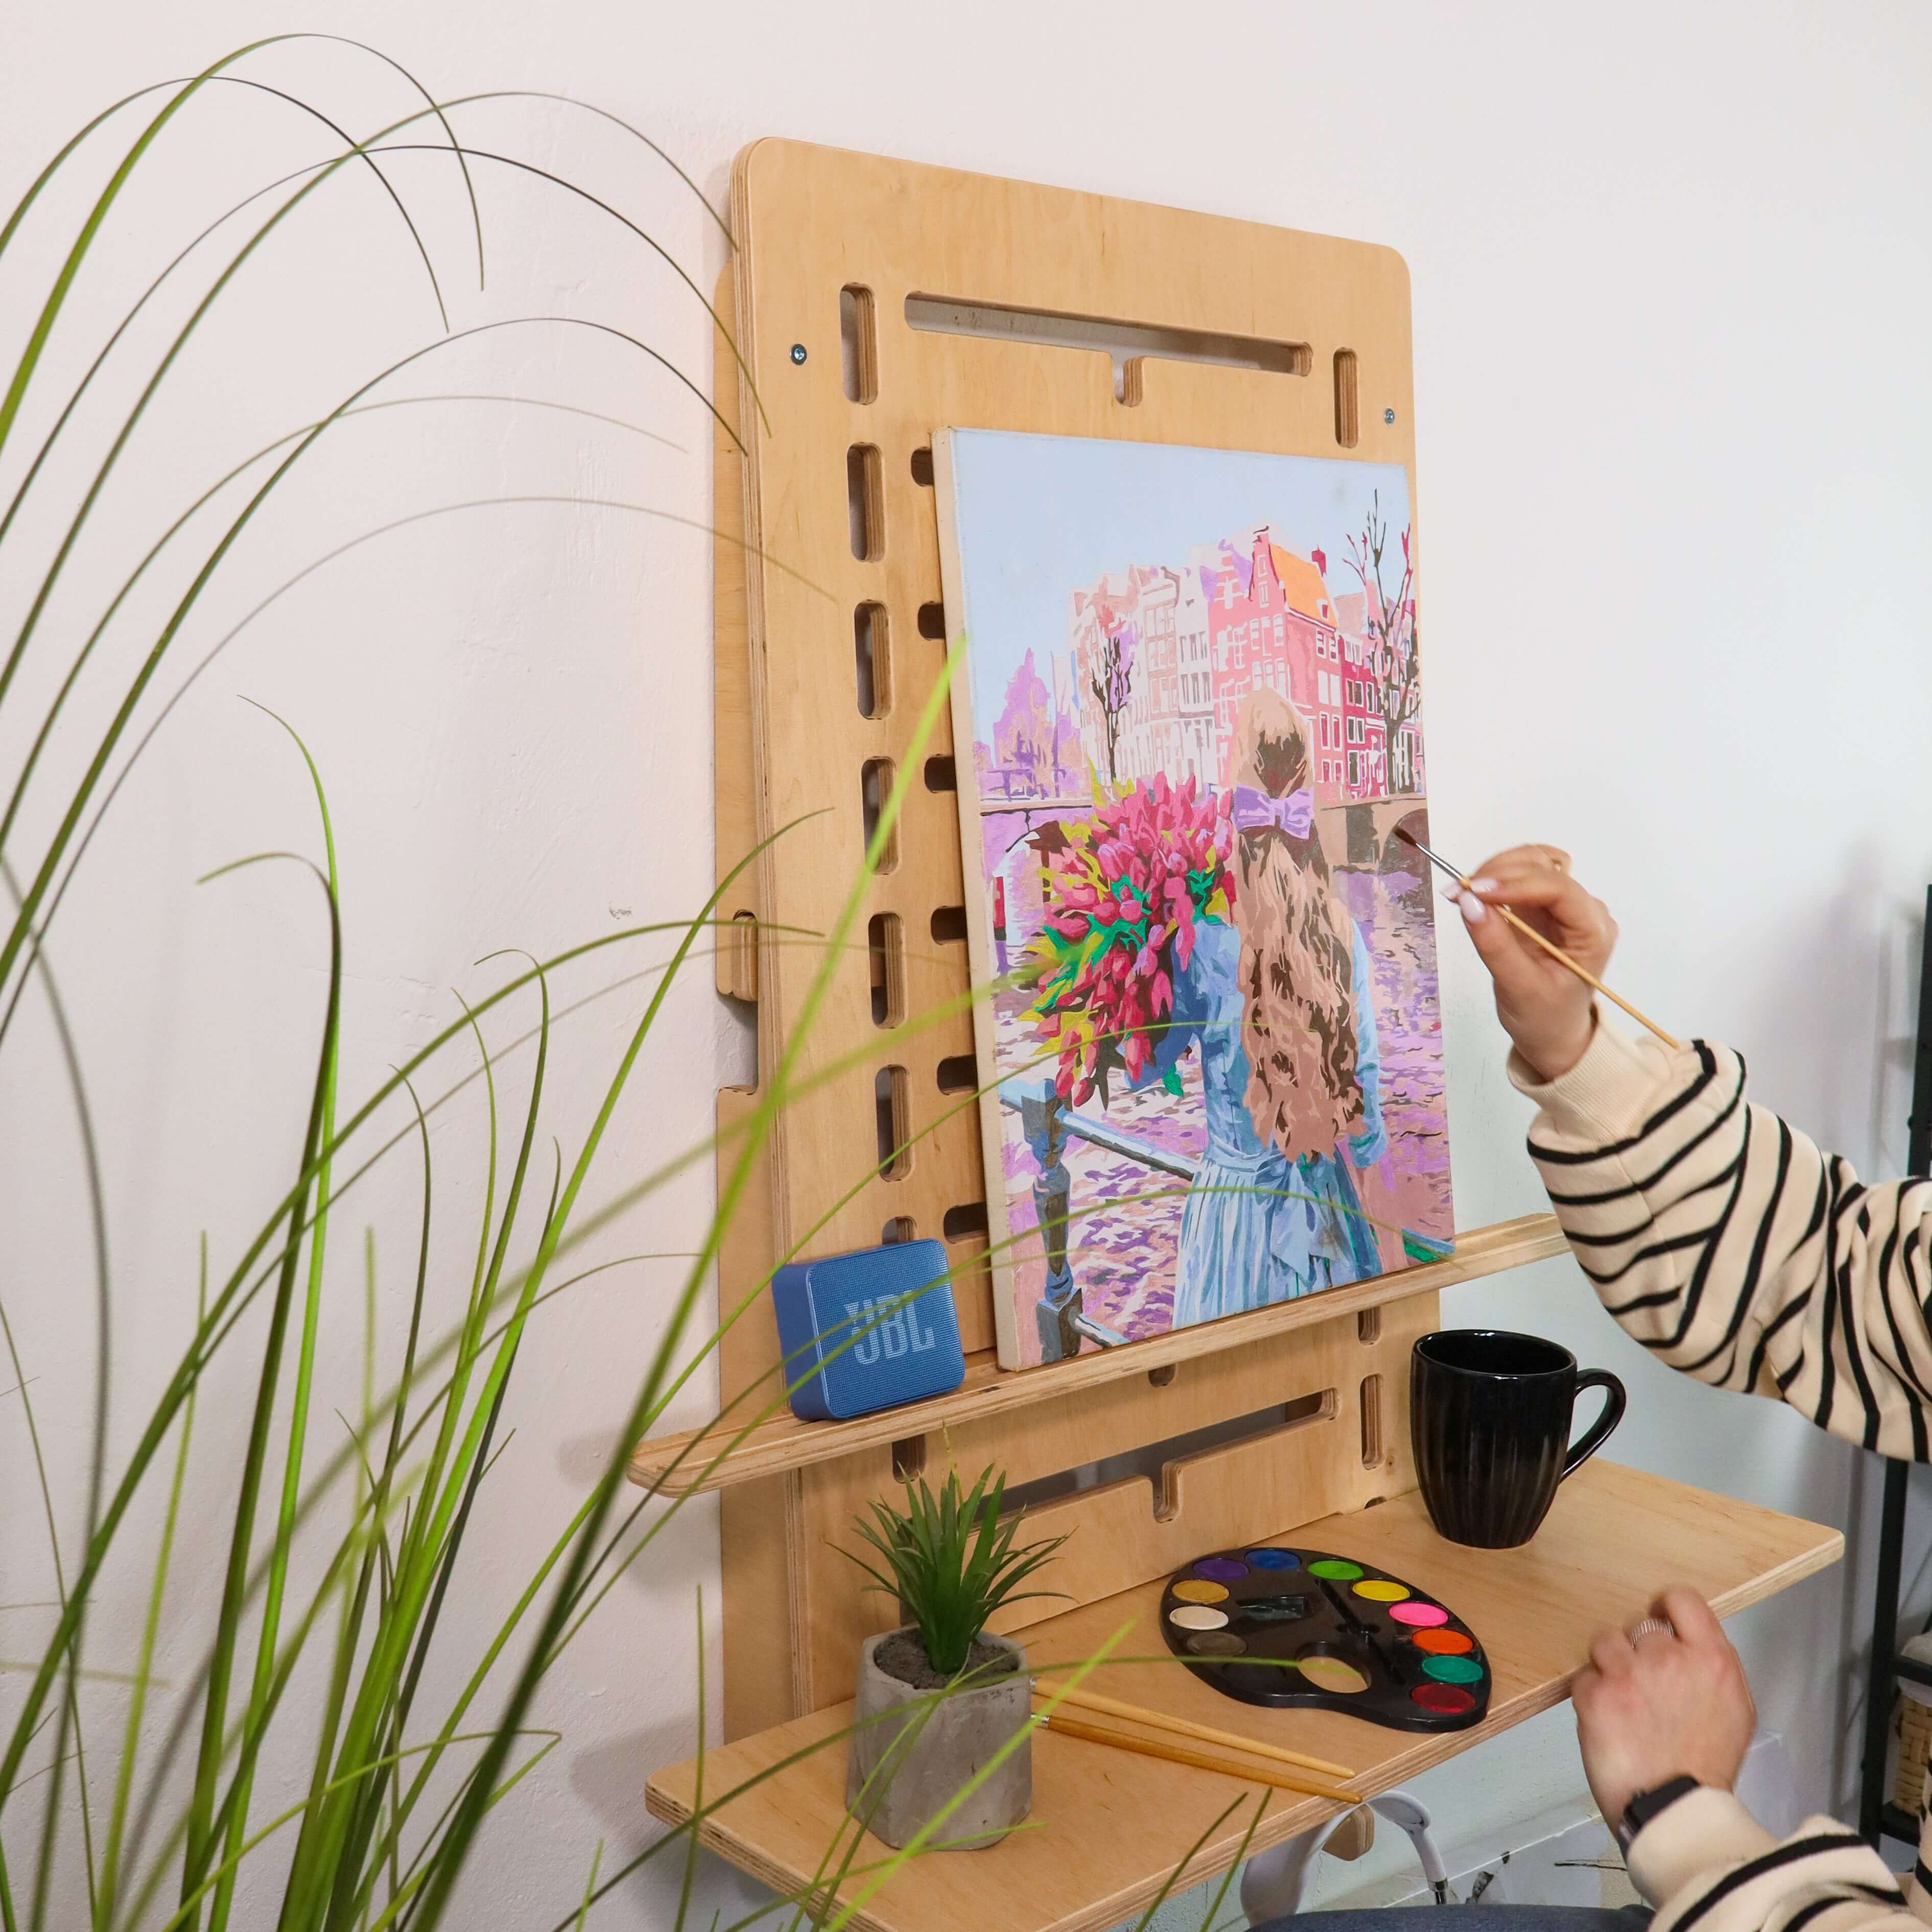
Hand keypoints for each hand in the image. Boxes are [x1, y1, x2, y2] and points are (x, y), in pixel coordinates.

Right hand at [1449, 845, 1617, 1079]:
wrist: (1553, 1034)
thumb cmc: (1543, 1018)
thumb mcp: (1518, 987)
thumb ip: (1494, 944)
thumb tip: (1467, 901)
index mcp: (1593, 932)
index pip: (1558, 888)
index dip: (1515, 882)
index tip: (1474, 890)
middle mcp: (1584, 910)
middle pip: (1544, 867)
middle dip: (1499, 873)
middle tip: (1459, 892)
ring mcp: (1564, 905)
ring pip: (1531, 863)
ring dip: (1495, 870)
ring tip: (1463, 893)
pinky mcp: (1543, 905)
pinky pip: (1519, 876)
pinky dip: (1495, 878)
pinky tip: (1474, 894)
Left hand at [1572, 1588, 1755, 1827]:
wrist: (1675, 1811)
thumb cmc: (1706, 1766)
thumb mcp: (1735, 1710)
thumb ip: (1713, 1665)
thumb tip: (1688, 1639)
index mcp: (1712, 1660)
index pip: (1682, 1599)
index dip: (1665, 1605)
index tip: (1659, 1618)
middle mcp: (1670, 1659)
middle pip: (1639, 1625)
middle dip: (1638, 1650)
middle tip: (1644, 1686)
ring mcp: (1629, 1674)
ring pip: (1604, 1641)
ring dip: (1609, 1666)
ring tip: (1623, 1701)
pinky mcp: (1596, 1695)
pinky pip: (1583, 1676)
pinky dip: (1591, 1696)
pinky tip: (1608, 1721)